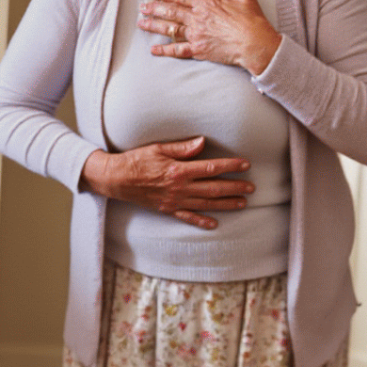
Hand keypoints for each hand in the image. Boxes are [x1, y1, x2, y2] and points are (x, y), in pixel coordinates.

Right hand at [83, 138, 254, 230]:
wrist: (116, 178)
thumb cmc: (136, 160)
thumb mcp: (158, 148)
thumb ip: (182, 148)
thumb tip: (202, 142)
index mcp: (179, 170)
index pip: (211, 168)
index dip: (230, 166)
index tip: (245, 165)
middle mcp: (179, 187)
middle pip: (213, 188)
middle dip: (235, 188)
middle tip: (251, 187)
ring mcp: (174, 201)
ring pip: (205, 204)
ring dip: (226, 204)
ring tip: (242, 203)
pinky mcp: (167, 209)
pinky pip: (187, 217)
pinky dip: (201, 221)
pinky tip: (214, 224)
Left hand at [139, 0, 281, 73]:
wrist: (254, 43)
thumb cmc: (251, 21)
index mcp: (207, 4)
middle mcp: (197, 18)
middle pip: (171, 11)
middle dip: (154, 8)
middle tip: (142, 7)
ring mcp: (196, 35)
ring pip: (170, 28)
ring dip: (154, 25)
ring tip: (141, 23)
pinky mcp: (199, 50)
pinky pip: (178, 50)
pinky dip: (165, 50)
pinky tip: (154, 50)